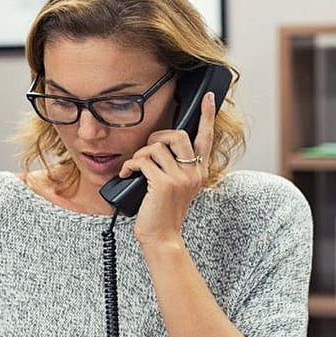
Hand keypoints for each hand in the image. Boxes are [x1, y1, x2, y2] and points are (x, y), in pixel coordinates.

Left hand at [119, 92, 215, 246]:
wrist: (162, 238)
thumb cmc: (164, 213)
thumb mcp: (178, 188)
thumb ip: (176, 168)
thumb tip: (159, 147)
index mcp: (200, 172)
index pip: (207, 138)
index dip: (207, 116)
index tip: (209, 98)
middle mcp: (194, 173)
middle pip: (178, 135)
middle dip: (157, 137)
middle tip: (147, 150)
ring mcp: (180, 178)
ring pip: (156, 147)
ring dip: (140, 155)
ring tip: (135, 169)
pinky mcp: (164, 183)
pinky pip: (142, 160)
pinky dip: (129, 165)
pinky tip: (126, 175)